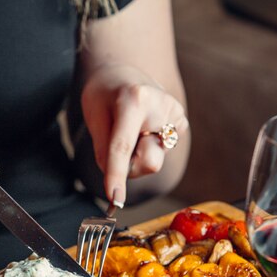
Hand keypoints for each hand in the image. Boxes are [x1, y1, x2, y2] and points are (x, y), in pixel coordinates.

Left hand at [81, 64, 188, 205]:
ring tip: (133, 130)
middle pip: (148, 162)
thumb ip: (105, 152)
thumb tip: (117, 184)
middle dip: (131, 166)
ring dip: (139, 155)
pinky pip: (163, 152)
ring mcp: (175, 112)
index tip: (115, 201)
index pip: (122, 148)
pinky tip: (145, 129)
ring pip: (156, 160)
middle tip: (118, 141)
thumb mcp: (94, 119)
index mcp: (133, 100)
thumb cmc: (103, 97)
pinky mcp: (181, 121)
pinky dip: (149, 147)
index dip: (117, 177)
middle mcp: (160, 105)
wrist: (122, 74)